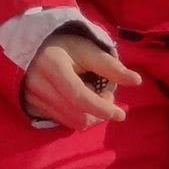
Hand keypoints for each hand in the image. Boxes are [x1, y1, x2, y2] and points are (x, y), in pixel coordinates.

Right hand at [23, 32, 142, 129]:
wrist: (31, 46)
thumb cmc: (64, 46)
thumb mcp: (87, 49)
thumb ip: (110, 66)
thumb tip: (137, 81)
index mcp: (52, 65)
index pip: (79, 97)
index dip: (102, 108)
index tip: (121, 114)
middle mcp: (38, 84)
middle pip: (78, 115)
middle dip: (99, 112)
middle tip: (106, 95)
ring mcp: (32, 97)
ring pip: (71, 122)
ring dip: (90, 115)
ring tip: (92, 96)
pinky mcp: (31, 107)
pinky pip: (62, 122)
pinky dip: (77, 116)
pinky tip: (78, 101)